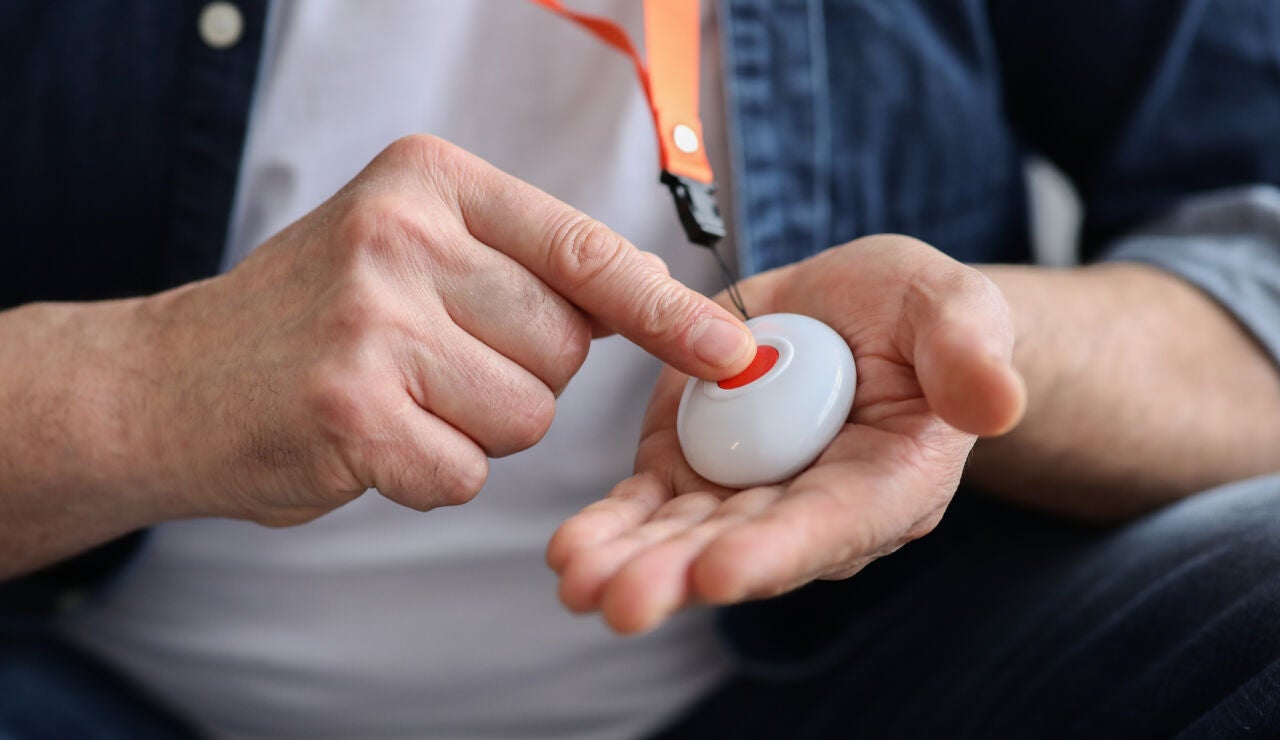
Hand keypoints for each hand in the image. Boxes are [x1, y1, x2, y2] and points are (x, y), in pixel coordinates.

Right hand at [130, 134, 754, 525]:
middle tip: (431, 360)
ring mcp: (370, 320)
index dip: (668, 309)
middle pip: (564, 346)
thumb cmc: (319, 317)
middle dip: (520, 374)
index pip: (587, 250)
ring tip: (398, 395)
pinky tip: (371, 439)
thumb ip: (527, 261)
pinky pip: (465, 473)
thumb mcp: (414, 246)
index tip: (732, 350)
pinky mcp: (348, 407)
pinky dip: (429, 474)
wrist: (175, 380)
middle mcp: (401, 235)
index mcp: (430, 180)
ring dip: (477, 428)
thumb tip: (657, 290)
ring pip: (526, 416)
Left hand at [547, 235, 1025, 632]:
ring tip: (577, 580)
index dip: (779, 551)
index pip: (834, 524)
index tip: (721, 573)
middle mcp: (813, 505)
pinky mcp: (693, 467)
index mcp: (889, 480)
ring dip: (631, 563)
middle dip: (681, 576)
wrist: (855, 311)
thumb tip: (999, 404)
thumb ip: (969, 352)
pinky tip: (570, 550)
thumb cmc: (914, 313)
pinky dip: (611, 526)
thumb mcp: (951, 306)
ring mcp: (747, 492)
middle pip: (745, 548)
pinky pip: (649, 504)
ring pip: (685, 537)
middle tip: (622, 599)